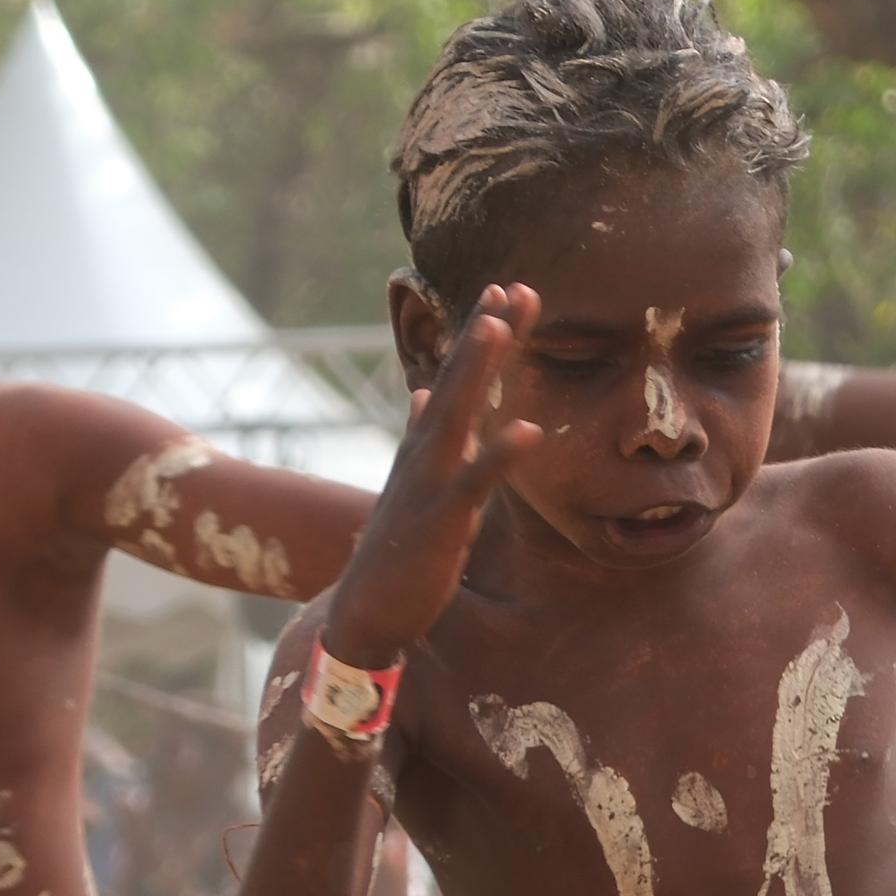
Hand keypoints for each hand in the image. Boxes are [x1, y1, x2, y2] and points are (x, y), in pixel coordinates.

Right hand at [326, 283, 545, 667]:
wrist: (368, 610)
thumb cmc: (398, 550)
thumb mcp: (411, 485)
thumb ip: (419, 437)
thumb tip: (423, 397)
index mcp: (425, 445)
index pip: (457, 377)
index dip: (480, 335)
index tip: (506, 291)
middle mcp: (425, 453)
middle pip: (458, 380)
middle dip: (483, 332)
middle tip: (509, 285)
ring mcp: (430, 482)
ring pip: (457, 415)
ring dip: (477, 369)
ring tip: (500, 325)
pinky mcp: (441, 520)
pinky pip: (475, 483)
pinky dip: (500, 455)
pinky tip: (528, 429)